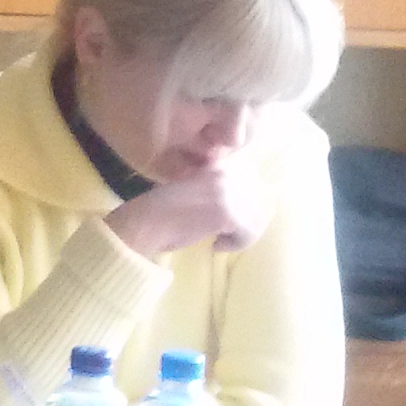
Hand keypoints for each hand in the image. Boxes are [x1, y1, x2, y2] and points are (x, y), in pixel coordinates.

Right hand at [106, 156, 276, 258]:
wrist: (143, 222)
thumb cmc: (166, 208)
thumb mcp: (198, 185)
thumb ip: (223, 184)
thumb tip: (258, 198)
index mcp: (222, 161)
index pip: (257, 183)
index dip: (247, 204)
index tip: (227, 217)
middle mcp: (229, 171)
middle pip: (261, 202)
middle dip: (246, 221)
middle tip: (225, 232)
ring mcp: (228, 191)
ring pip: (257, 220)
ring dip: (241, 234)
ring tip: (220, 238)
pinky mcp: (226, 212)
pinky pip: (248, 234)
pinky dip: (235, 245)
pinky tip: (216, 245)